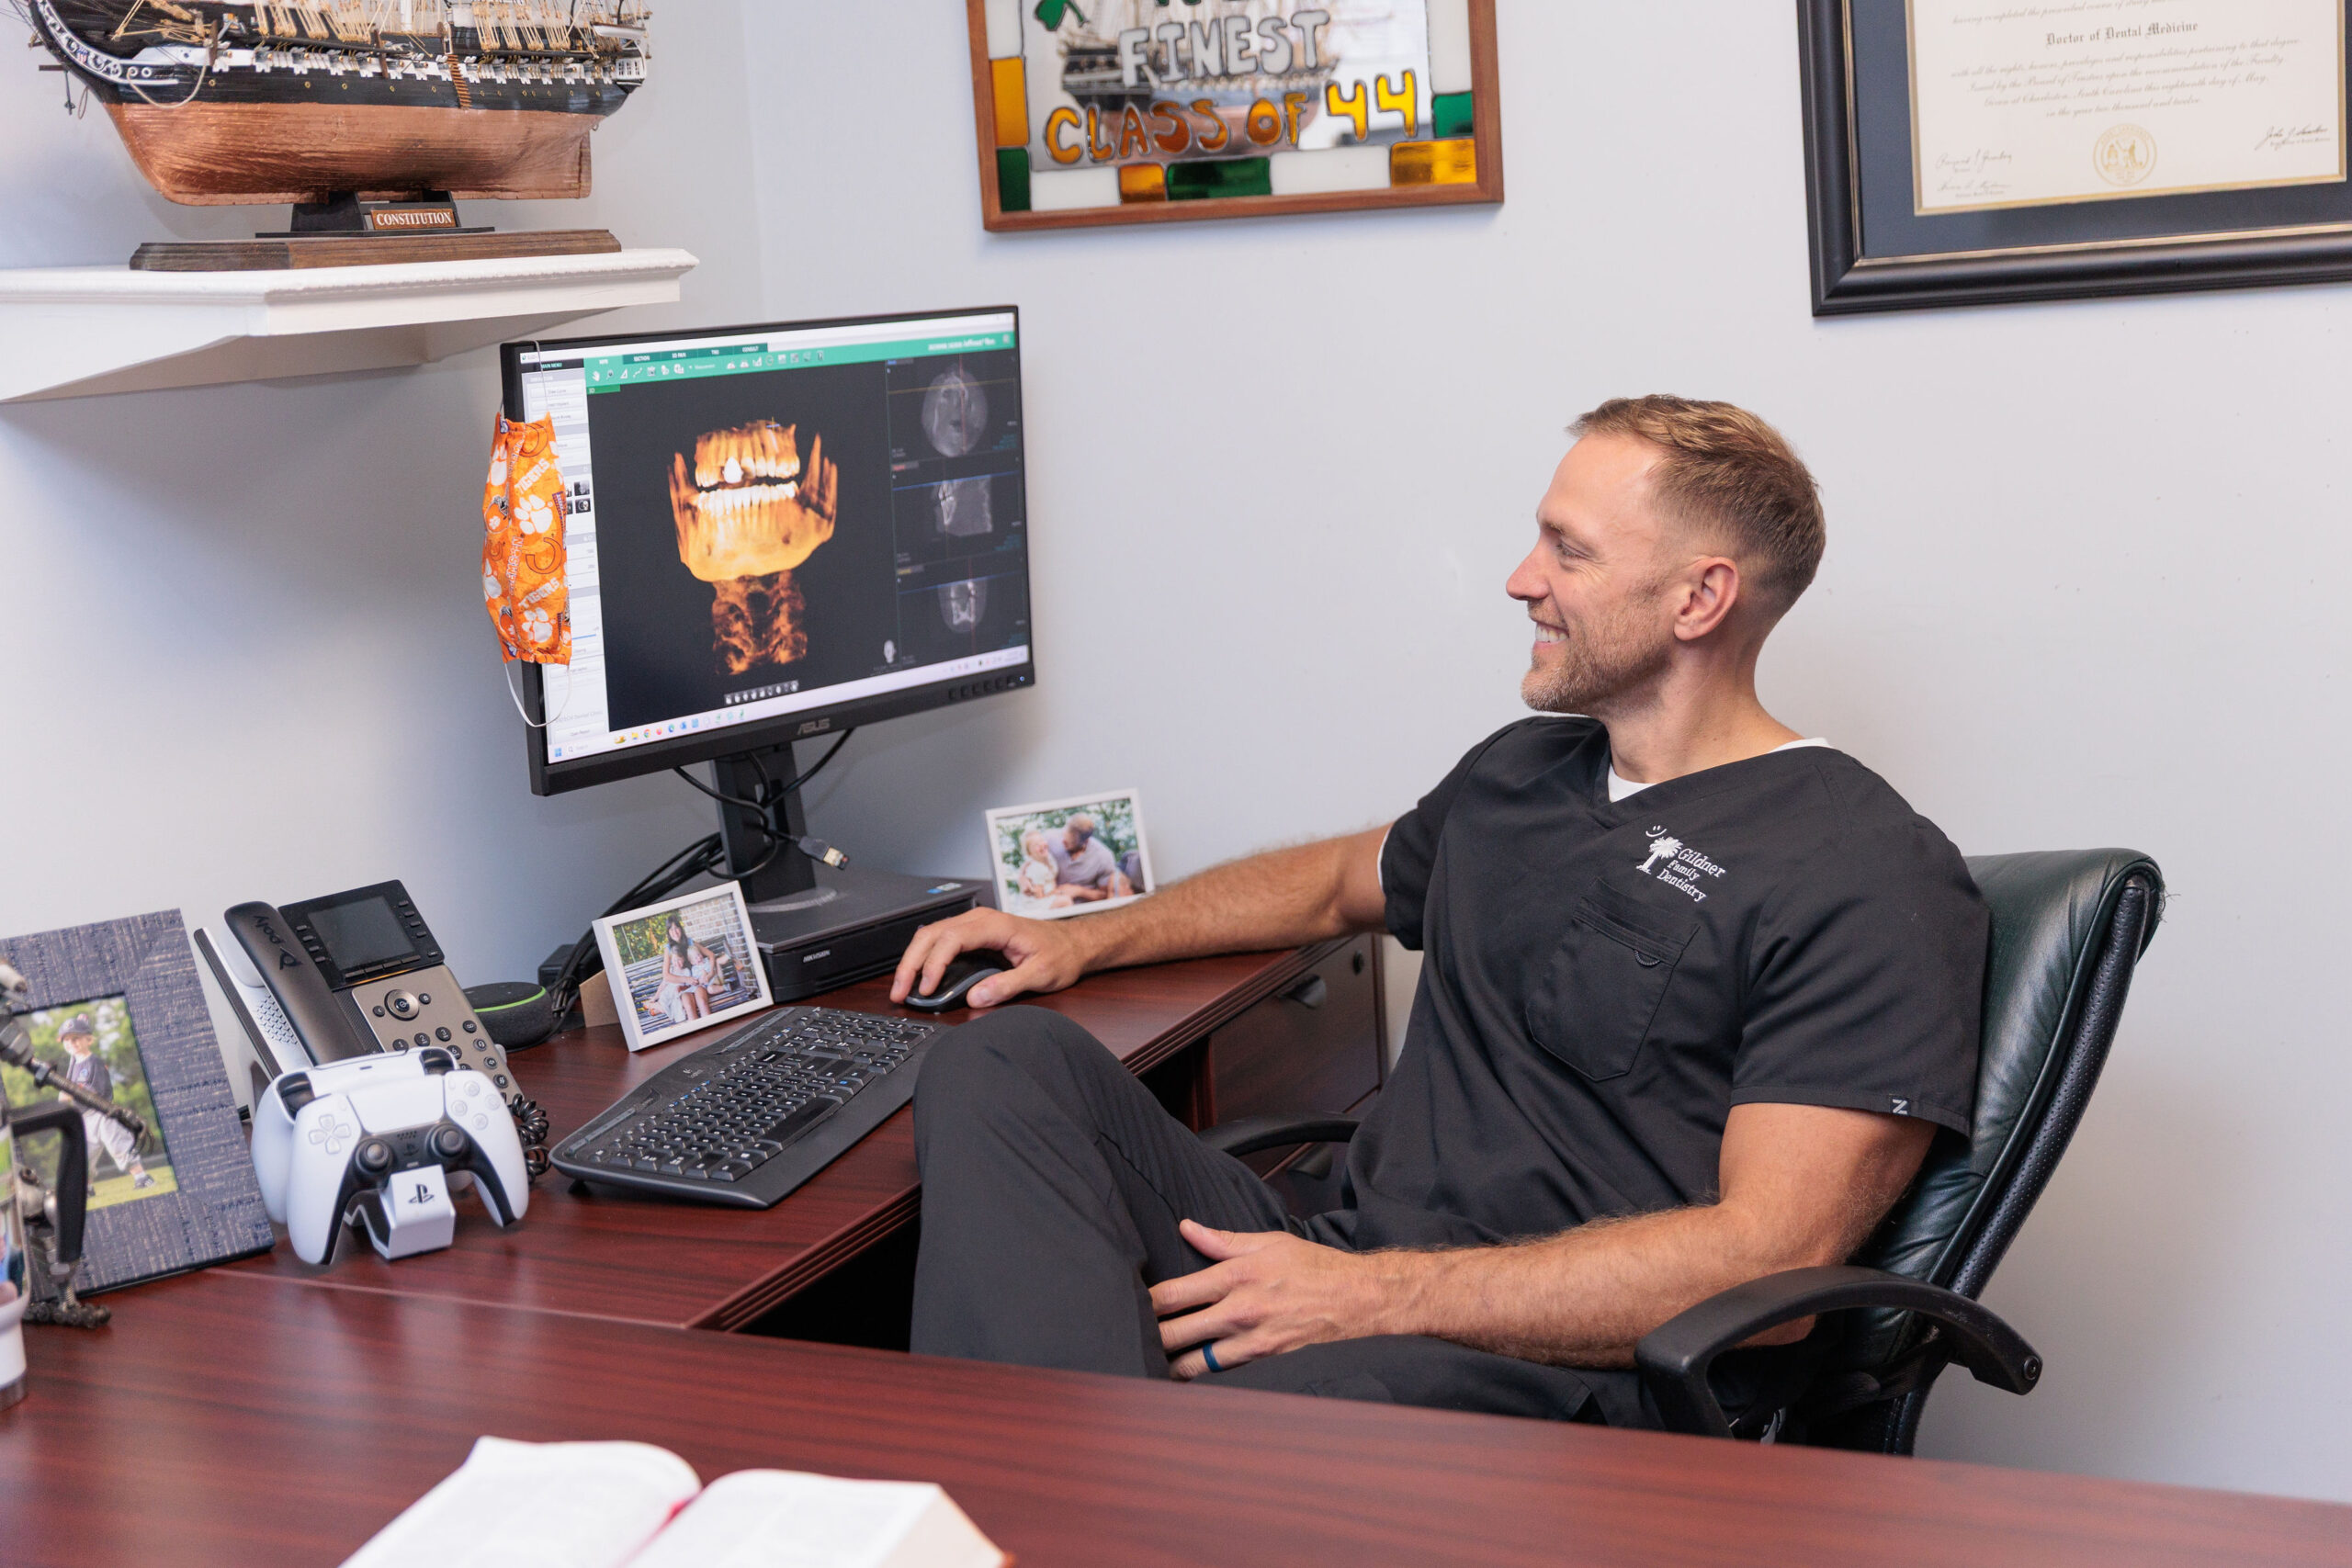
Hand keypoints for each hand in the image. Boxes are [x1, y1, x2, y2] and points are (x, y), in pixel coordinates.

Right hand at [888, 907, 1088, 1008]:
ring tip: (902, 987)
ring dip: (913, 959)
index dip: (934, 963)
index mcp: (996, 925)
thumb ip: (1008, 986)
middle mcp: (982, 920)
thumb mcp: (1040, 974)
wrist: (1074, 943)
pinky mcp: (974, 934)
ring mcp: (976, 925)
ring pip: (932, 935)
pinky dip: (925, 957)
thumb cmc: (1060, 954)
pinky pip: (941, 940)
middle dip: (911, 962)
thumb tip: (976, 997)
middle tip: (899, 991)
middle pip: (933, 933)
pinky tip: (918, 975)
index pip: (953, 938)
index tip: (927, 987)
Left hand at [1151, 1219, 1407, 1378]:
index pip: (1174, 1294)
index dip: (1145, 1302)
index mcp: (1235, 1275)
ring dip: (1168, 1362)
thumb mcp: (1266, 1241)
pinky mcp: (1261, 1358)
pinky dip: (1197, 1373)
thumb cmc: (1311, 1266)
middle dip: (1149, 1337)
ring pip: (1193, 1361)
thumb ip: (1222, 1239)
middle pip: (1175, 1332)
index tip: (1128, 1303)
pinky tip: (1180, 1374)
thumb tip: (1186, 1228)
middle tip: (1128, 1337)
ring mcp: (1249, 1340)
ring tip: (1148, 1361)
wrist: (1353, 1298)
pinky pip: (1219, 1371)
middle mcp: (1238, 1310)